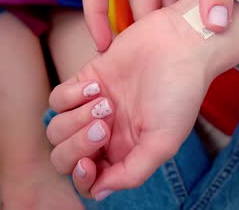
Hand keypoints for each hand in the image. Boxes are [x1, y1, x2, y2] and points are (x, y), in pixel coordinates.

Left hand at [47, 0, 238, 198]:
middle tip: (104, 126)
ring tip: (105, 102)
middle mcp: (105, 133)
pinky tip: (97, 87)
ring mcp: (92, 107)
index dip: (81, 177)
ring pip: (57, 128)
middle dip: (76, 146)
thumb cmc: (180, 93)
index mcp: (124, 152)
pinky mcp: (85, 80)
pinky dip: (71, 96)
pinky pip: (57, 99)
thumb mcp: (164, 141)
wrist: (180, 45)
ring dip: (76, 118)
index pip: (88, 179)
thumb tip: (99, 193)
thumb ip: (132, 172)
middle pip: (64, 157)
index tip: (90, 163)